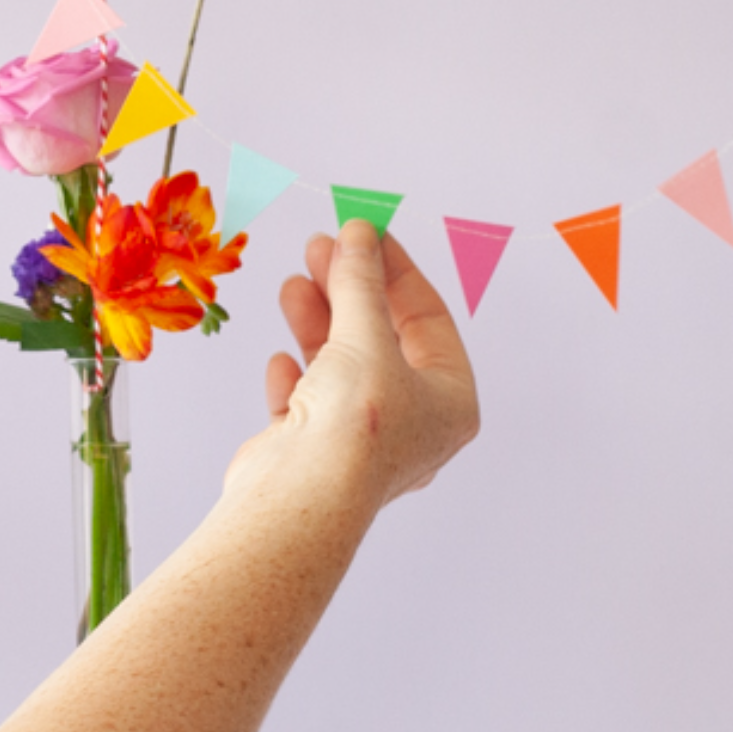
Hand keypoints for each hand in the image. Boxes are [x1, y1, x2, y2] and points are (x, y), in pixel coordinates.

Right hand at [225, 220, 478, 512]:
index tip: (365, 234)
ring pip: (342, 367)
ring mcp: (362, 443)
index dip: (395, 271)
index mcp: (450, 403)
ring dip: (318, 324)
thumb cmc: (354, 425)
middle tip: (321, 248)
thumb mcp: (365, 335)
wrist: (299, 498)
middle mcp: (413, 426)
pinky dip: (296, 378)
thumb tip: (358, 233)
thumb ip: (360, 281)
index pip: (429, 320)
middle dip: (350, 292)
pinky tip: (282, 362)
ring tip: (293, 284)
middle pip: (383, 340)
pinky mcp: (315, 456)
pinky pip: (308, 405)